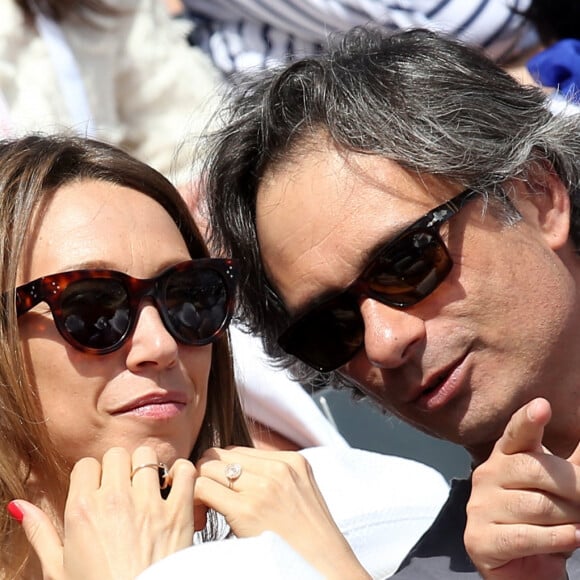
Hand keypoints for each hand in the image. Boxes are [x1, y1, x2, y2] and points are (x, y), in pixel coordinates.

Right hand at [11, 447, 196, 579]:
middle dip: (119, 468)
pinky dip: (183, 473)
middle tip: (124, 489)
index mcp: (82, 510)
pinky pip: (185, 470)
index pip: (86, 464)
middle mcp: (115, 500)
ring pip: (147, 456)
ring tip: (149, 487)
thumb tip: (20, 506)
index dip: (92, 476)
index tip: (98, 491)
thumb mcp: (58, 570)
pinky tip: (175, 487)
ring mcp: (149, 504)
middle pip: (116, 454)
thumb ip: (40, 533)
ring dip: (148, 468)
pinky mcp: (178, 512)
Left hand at [194, 446, 370, 578]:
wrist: (327, 569)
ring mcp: (264, 486)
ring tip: (203, 512)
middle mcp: (279, 468)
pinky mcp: (248, 509)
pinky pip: (203, 488)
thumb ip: (272, 478)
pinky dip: (195, 502)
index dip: (221, 470)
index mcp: (292, 461)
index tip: (218, 493)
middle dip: (206, 474)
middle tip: (205, 502)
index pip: (237, 451)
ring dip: (199, 487)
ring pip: (207, 467)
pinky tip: (202, 521)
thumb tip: (234, 474)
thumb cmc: (308, 542)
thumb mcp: (299, 495)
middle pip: (220, 454)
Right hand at [465, 398, 579, 579]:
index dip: (528, 421)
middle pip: (535, 469)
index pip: (516, 433)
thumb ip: (574, 462)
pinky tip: (571, 538)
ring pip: (536, 506)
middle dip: (573, 488)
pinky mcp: (479, 539)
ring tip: (575, 526)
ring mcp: (478, 506)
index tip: (542, 406)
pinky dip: (557, 539)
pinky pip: (527, 536)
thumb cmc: (546, 520)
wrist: (524, 570)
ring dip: (570, 519)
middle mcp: (486, 475)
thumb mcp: (561, 488)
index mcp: (505, 456)